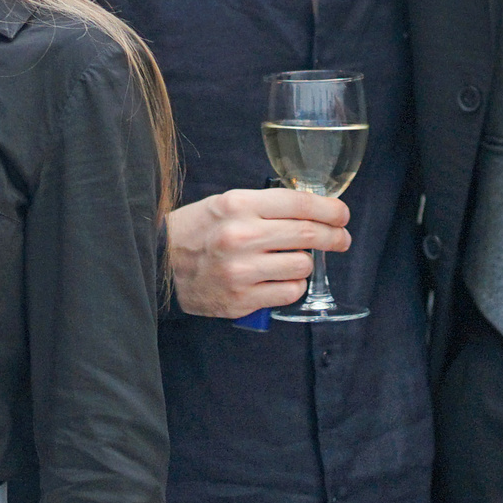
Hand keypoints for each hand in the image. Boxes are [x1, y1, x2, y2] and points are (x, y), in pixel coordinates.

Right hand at [166, 189, 350, 316]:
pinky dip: (292, 286)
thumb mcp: (226, 203)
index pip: (300, 203)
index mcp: (239, 205)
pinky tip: (279, 279)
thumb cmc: (198, 230)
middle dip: (334, 236)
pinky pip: (290, 292)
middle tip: (341, 238)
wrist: (160, 264)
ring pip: (303, 265)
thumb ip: (266, 205)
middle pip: (308, 234)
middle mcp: (241, 237)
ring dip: (304, 263)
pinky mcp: (242, 299)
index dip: (330, 209)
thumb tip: (313, 210)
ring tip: (289, 260)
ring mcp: (242, 270)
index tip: (342, 214)